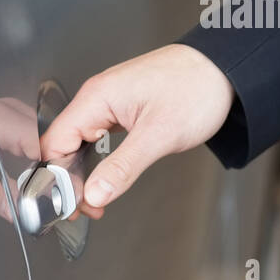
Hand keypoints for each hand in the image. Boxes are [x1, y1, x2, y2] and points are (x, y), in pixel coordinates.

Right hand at [40, 44, 234, 216]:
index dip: (57, 177)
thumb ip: (123, 166)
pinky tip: (103, 179)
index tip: (71, 204)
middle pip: (62, 144)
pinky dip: (96, 161)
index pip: (55, 143)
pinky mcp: (122, 109)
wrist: (224, 70)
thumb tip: (94, 194)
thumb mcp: (159, 134)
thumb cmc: (197, 89)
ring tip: (93, 202)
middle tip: (86, 210)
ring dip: (82, 173)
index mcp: (97, 97)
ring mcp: (108, 103)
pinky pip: (96, 137)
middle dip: (69, 180)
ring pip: (79, 143)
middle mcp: (97, 97)